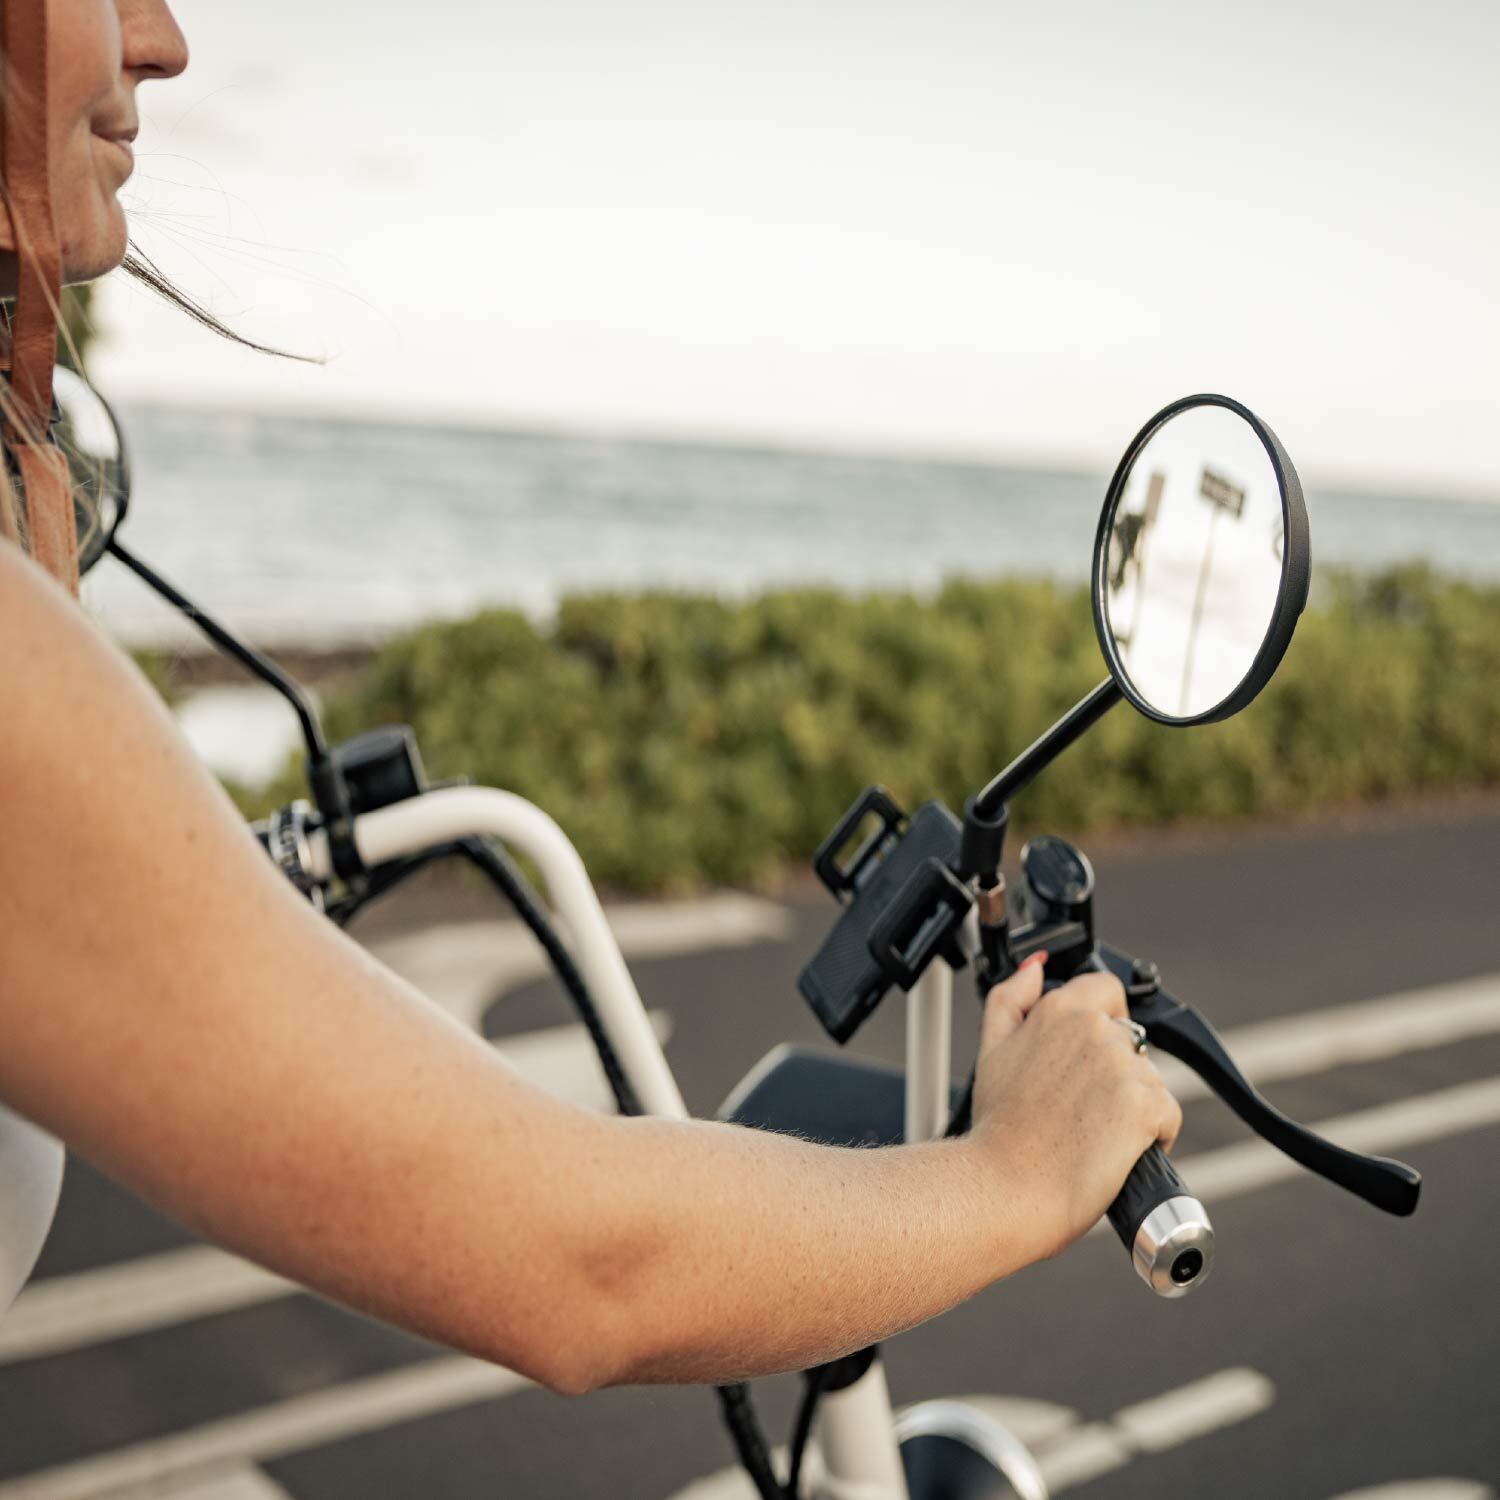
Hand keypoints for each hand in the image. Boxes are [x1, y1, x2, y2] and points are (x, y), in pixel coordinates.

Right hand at [969, 955, 1182, 1263]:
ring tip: (1092, 1132)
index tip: (1084, 1059)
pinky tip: (1117, 1150)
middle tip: (1078, 1108)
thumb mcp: (990, 1048)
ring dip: (1131, 1105)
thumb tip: (1036, 965)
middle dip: (1113, 1071)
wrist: (1007, 1187)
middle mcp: (1095, 1029)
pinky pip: (1167, 1115)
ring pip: (1148, 1079)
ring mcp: (1124, 1066)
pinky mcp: (1147, 1105)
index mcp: (1059, 1008)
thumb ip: (1012, 995)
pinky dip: (1152, 1136)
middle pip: (1129, 1041)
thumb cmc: (998, 1128)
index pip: (1106, 987)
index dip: (1100, 1022)